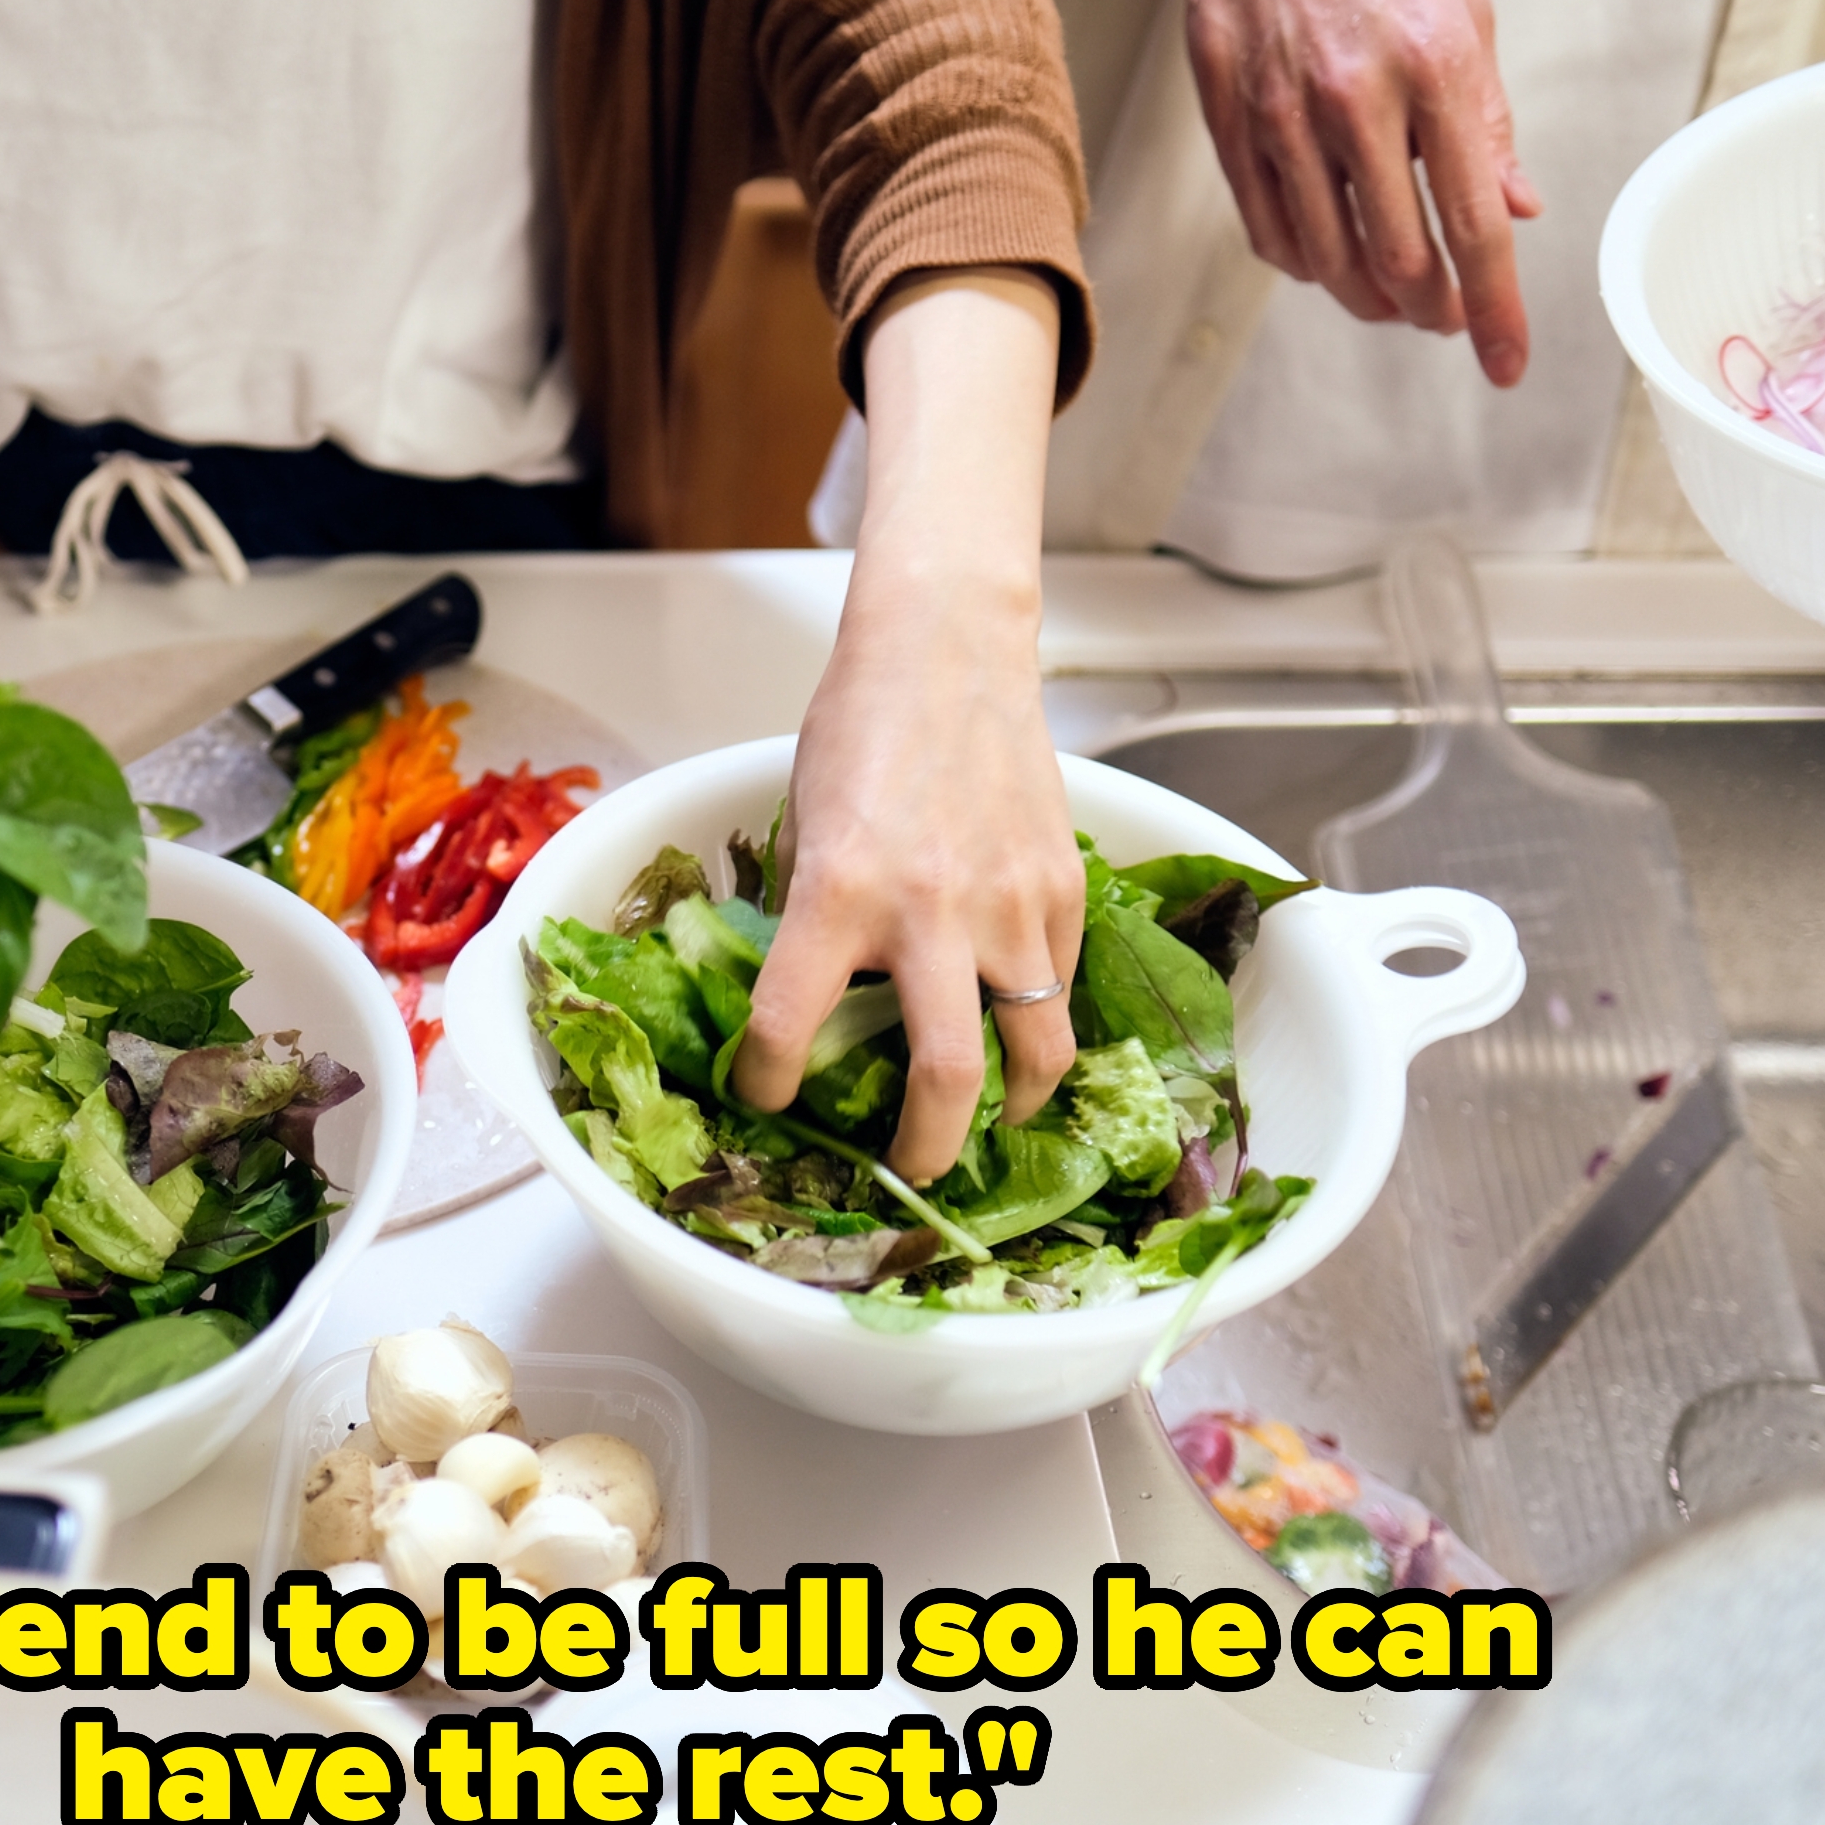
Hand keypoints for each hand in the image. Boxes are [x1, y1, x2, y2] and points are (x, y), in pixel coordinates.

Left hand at [731, 272, 1082, 1183]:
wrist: (946, 651)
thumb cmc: (860, 729)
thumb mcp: (805, 827)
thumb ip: (812, 919)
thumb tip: (813, 1004)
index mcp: (839, 893)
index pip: (789, 1025)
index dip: (766, 1080)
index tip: (761, 1096)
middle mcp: (928, 911)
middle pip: (946, 1078)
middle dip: (926, 1150)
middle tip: (908, 1173)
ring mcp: (1009, 904)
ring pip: (1037, 1049)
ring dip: (1014, 1101)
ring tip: (994, 1118)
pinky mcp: (1062, 889)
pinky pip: (1063, 984)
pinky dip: (1044, 1016)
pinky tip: (1021, 1021)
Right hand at [1184, 0, 1541, 385]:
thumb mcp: (1461, 17)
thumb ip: (1488, 120)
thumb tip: (1515, 209)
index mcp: (1433, 68)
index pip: (1473, 222)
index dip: (1496, 308)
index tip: (1507, 362)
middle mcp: (1355, 100)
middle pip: (1399, 260)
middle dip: (1431, 309)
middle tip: (1446, 314)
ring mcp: (1283, 119)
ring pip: (1329, 262)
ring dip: (1370, 300)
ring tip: (1394, 296)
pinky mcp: (1231, 127)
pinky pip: (1270, 235)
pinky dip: (1309, 266)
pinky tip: (1331, 255)